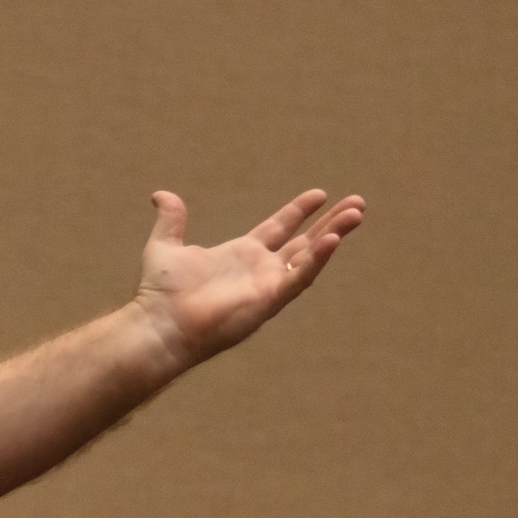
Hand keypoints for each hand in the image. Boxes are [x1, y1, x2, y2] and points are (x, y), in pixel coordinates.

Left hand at [133, 187, 365, 367]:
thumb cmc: (161, 293)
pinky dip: (316, 261)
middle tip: (357, 203)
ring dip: (333, 236)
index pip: (278, 229)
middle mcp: (259, 269)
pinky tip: (332, 241)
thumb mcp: (164, 246)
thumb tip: (160, 195)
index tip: (320, 194)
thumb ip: (171, 220)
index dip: (298, 212)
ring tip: (356, 215)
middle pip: (303, 242)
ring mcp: (266, 286)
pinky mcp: (268, 301)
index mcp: (240, 254)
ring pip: (309, 257)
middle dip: (330, 222)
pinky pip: (298, 279)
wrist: (159, 324)